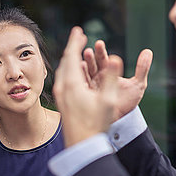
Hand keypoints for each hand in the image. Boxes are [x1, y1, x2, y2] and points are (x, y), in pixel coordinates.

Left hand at [53, 26, 122, 146]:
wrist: (82, 146)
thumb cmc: (96, 124)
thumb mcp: (107, 100)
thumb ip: (110, 78)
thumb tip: (115, 57)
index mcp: (72, 84)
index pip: (71, 55)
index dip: (75, 41)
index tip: (79, 30)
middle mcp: (63, 87)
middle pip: (65, 61)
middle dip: (73, 47)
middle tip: (79, 36)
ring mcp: (60, 95)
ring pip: (63, 70)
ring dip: (70, 58)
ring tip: (77, 51)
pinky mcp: (62, 102)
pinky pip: (63, 79)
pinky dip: (69, 70)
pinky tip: (74, 72)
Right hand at [84, 40, 152, 118]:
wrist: (122, 119)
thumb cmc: (129, 101)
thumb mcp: (138, 84)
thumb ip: (142, 68)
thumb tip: (148, 51)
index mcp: (109, 72)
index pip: (103, 59)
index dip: (100, 51)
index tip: (99, 44)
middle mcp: (98, 78)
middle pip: (92, 64)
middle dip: (90, 57)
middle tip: (88, 51)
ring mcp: (91, 87)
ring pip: (85, 75)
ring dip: (83, 67)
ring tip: (82, 61)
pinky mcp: (87, 97)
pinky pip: (82, 88)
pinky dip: (80, 81)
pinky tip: (78, 76)